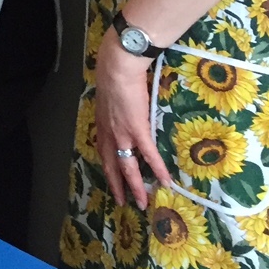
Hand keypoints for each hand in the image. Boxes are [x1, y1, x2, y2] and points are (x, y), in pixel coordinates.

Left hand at [95, 27, 169, 208]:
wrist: (118, 66)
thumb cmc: (114, 74)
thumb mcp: (109, 94)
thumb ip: (115, 105)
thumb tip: (123, 106)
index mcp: (102, 124)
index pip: (103, 151)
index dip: (108, 167)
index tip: (112, 179)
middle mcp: (109, 132)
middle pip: (111, 165)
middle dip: (117, 185)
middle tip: (122, 202)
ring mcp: (122, 133)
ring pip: (127, 166)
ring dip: (135, 186)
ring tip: (142, 201)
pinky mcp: (137, 129)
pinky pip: (148, 155)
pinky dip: (157, 170)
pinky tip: (166, 182)